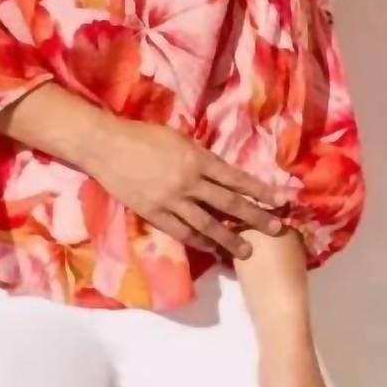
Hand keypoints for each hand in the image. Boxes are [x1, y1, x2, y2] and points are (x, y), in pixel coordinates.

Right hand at [89, 117, 289, 259]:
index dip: (260, 190)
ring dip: (229, 238)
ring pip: (208, 224)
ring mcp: (172, 201)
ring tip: (247, 250)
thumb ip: (201, 157)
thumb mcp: (179, 139)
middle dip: (255, 217)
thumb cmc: (143, 135)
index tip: (280, 200)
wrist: (106, 146)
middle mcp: (190, 182)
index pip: (236, 178)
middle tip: (276, 229)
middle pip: (229, 203)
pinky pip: (182, 232)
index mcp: (198, 158)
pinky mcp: (155, 214)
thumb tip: (221, 173)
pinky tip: (212, 248)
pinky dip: (199, 241)